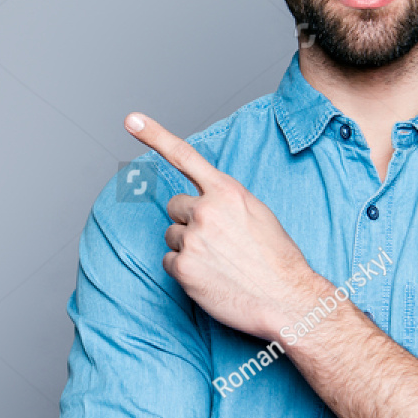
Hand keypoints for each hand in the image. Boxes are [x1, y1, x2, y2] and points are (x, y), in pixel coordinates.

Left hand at [125, 112, 328, 341]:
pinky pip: (169, 261)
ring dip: (188, 246)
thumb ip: (227, 201)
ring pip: (172, 235)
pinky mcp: (183, 267)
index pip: (185, 156)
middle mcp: (206, 210)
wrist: (287, 298)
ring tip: (219, 261)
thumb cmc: (277, 258)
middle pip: (175, 206)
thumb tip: (204, 202)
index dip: (154, 135)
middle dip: (189, 220)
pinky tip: (210, 277)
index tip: (130, 120)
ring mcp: (192, 239)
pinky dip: (184, 270)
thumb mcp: (258, 213)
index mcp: (227, 191)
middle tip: (217, 241)